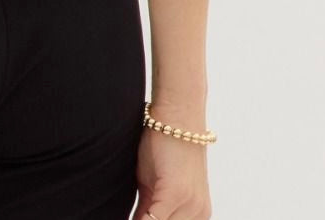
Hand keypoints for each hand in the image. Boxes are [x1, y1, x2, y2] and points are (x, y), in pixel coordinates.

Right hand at [131, 104, 212, 219]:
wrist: (177, 115)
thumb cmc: (165, 144)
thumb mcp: (155, 185)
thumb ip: (148, 210)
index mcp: (197, 214)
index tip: (129, 219)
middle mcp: (199, 213)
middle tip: (128, 217)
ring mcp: (191, 206)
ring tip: (128, 215)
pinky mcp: (176, 194)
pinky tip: (125, 216)